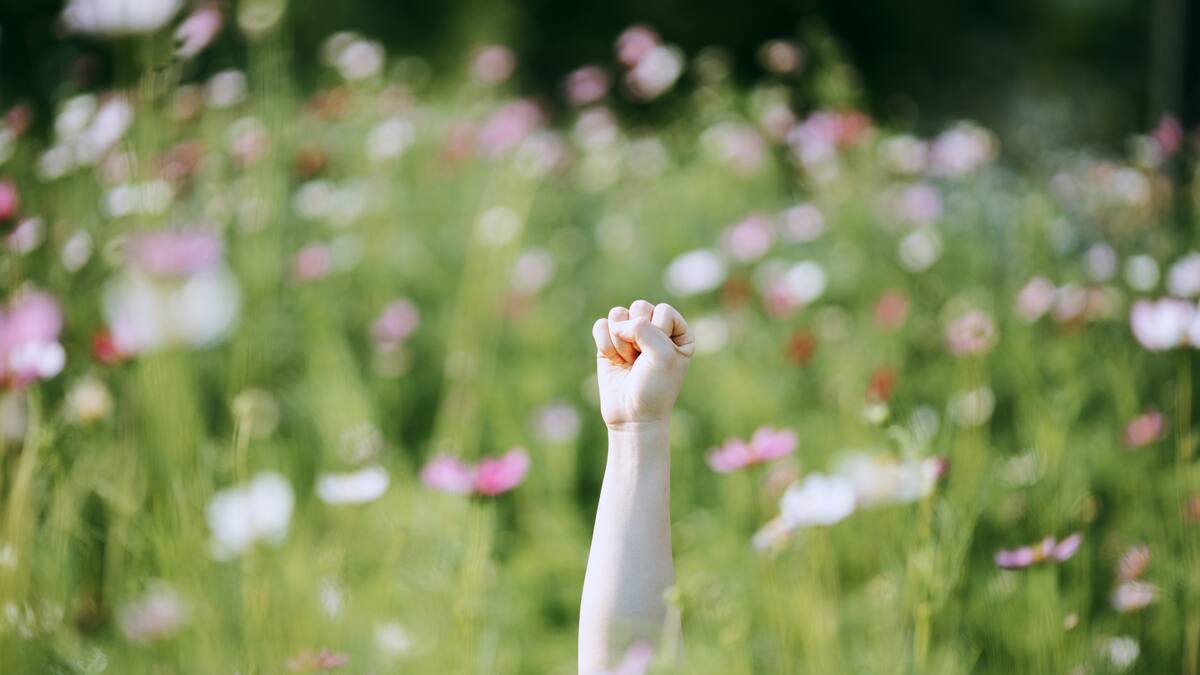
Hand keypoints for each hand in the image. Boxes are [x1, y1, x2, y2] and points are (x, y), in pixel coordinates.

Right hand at [591, 300, 692, 427]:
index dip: (658, 333)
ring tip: (629, 362)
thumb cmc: (655, 388)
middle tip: (641, 361)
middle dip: (637, 336)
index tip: (660, 359)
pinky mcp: (610, 342)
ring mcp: (631, 334)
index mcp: (678, 331)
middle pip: (639, 307)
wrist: (633, 417)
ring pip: (618, 314)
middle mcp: (655, 328)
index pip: (663, 311)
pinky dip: (605, 343)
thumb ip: (643, 327)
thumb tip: (615, 322)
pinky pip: (601, 325)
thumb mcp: (662, 354)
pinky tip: (614, 361)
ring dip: (620, 341)